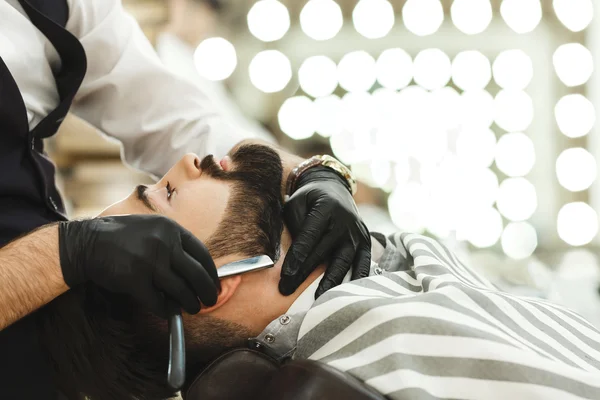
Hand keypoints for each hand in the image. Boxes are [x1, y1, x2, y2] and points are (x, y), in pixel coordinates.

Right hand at [58, 215, 218, 317]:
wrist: (88, 243)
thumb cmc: (122, 237)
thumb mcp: (153, 227)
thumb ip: (174, 242)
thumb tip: (197, 267)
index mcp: (171, 229)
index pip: (202, 254)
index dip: (211, 272)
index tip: (214, 282)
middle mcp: (163, 244)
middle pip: (196, 274)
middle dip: (207, 291)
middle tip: (210, 300)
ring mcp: (149, 262)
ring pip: (180, 290)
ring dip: (190, 304)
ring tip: (193, 308)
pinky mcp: (135, 280)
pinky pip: (158, 301)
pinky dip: (165, 309)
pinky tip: (167, 311)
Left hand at [281, 167, 370, 297]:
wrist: (334, 189)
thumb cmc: (309, 200)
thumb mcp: (296, 203)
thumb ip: (295, 225)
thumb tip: (294, 255)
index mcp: (325, 210)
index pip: (308, 238)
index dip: (296, 259)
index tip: (285, 277)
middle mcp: (344, 223)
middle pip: (322, 254)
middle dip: (303, 275)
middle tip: (286, 291)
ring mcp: (357, 233)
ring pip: (343, 263)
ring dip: (329, 283)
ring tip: (318, 300)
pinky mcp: (366, 242)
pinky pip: (363, 264)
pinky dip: (357, 280)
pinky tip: (348, 295)